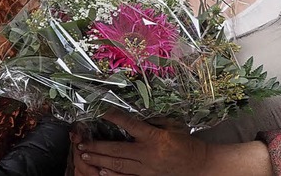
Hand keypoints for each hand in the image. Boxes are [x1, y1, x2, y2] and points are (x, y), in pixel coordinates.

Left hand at [71, 109, 209, 175]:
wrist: (199, 165)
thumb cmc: (185, 142)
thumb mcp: (172, 125)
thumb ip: (153, 120)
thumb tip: (133, 113)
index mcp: (154, 137)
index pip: (129, 124)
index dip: (113, 116)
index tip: (100, 111)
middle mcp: (148, 154)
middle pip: (117, 150)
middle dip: (97, 147)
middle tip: (81, 143)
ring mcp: (146, 169)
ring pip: (118, 165)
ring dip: (99, 160)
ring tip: (84, 156)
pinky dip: (112, 175)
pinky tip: (101, 172)